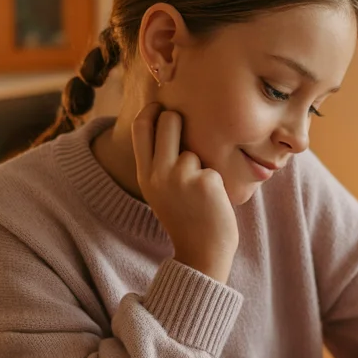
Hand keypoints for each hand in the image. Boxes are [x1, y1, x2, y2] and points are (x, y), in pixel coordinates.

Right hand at [132, 102, 238, 283]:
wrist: (203, 252)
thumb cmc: (187, 218)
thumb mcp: (161, 191)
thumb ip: (159, 163)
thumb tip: (166, 124)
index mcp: (145, 175)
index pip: (141, 128)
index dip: (152, 110)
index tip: (162, 105)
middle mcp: (158, 174)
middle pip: (169, 121)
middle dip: (180, 119)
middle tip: (191, 128)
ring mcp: (181, 176)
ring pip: (195, 148)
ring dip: (202, 163)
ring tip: (202, 191)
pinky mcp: (205, 181)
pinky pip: (213, 165)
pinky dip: (216, 179)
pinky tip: (212, 201)